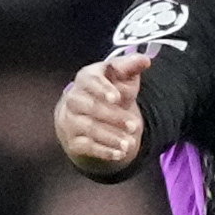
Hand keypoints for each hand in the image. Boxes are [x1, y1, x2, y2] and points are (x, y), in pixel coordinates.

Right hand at [55, 51, 151, 174]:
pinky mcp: (72, 140)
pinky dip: (103, 151)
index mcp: (86, 79)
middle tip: (135, 125)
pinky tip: (119, 154)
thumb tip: (145, 60)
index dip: (102, 89)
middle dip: (114, 117)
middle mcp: (73, 98)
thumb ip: (130, 67)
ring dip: (110, 137)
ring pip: (88, 128)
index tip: (117, 97)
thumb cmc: (109, 91)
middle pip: (90, 106)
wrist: (88, 115)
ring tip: (129, 144)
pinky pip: (86, 147)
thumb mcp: (120, 77)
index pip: (89, 81)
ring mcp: (70, 120)